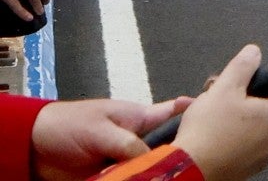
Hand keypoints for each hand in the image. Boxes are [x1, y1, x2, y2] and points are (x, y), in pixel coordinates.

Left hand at [29, 98, 189, 180]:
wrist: (34, 149)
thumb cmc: (69, 126)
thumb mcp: (102, 129)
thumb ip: (129, 143)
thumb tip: (155, 161)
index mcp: (140, 119)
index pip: (173, 112)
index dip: (193, 111)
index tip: (214, 114)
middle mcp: (138, 141)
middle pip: (169, 147)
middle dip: (180, 153)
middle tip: (198, 160)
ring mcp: (127, 161)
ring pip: (152, 168)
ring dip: (159, 172)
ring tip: (180, 174)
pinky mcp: (116, 179)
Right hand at [172, 45, 267, 180]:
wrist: (189, 172)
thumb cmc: (207, 135)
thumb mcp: (224, 88)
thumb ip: (243, 66)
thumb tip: (253, 53)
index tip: (260, 79)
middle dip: (250, 95)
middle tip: (228, 92)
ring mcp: (264, 154)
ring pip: (257, 124)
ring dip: (238, 112)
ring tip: (213, 109)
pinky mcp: (248, 165)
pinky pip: (246, 141)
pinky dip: (233, 131)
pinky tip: (211, 128)